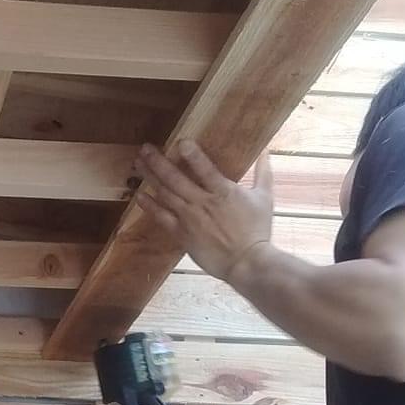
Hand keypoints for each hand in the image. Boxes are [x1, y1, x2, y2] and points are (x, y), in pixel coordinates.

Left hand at [135, 139, 274, 284]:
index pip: (205, 168)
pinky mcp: (182, 234)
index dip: (191, 154)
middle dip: (157, 161)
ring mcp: (190, 218)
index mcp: (223, 192)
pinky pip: (161, 217)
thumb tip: (266, 152)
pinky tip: (139, 195)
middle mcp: (203, 202)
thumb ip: (263, 173)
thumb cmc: (257, 231)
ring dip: (150, 177)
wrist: (247, 263)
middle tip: (145, 148)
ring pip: (164, 194)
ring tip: (138, 164)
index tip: (180, 142)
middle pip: (175, 178)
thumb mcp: (264, 198)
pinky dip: (150, 205)